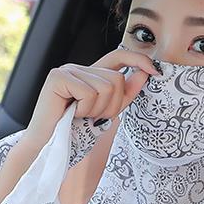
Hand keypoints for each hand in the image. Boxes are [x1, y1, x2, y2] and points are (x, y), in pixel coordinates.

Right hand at [23, 47, 160, 146]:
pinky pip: (89, 92)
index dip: (139, 59)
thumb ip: (124, 95)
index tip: (156, 72)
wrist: (48, 147)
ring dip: (97, 110)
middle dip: (111, 106)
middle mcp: (79, 68)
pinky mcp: (58, 77)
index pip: (119, 56)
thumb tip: (145, 74)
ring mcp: (68, 70)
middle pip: (116, 79)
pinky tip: (71, 114)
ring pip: (106, 86)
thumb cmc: (74, 133)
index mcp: (89, 75)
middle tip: (93, 118)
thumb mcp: (106, 113)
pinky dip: (84, 109)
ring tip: (80, 117)